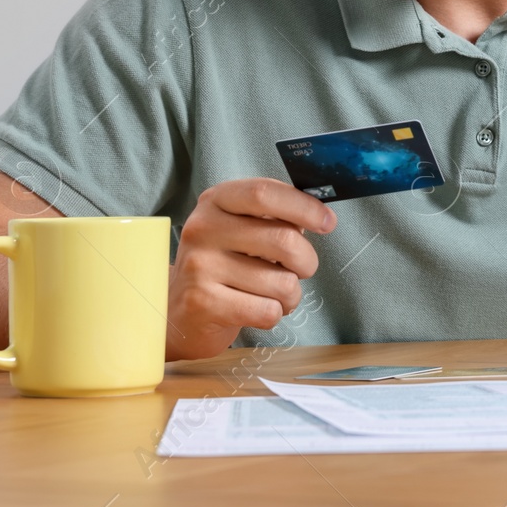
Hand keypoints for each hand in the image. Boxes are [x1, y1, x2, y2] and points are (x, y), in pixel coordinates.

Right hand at [167, 178, 335, 359]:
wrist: (178, 311)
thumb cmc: (224, 265)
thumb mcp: (242, 228)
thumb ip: (276, 217)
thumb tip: (321, 217)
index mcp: (216, 201)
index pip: (265, 193)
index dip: (304, 207)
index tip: (327, 222)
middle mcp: (203, 228)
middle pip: (282, 239)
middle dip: (307, 260)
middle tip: (303, 268)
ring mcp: (199, 266)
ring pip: (281, 282)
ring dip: (290, 294)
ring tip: (273, 293)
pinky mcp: (202, 304)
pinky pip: (267, 311)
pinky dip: (274, 314)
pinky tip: (257, 309)